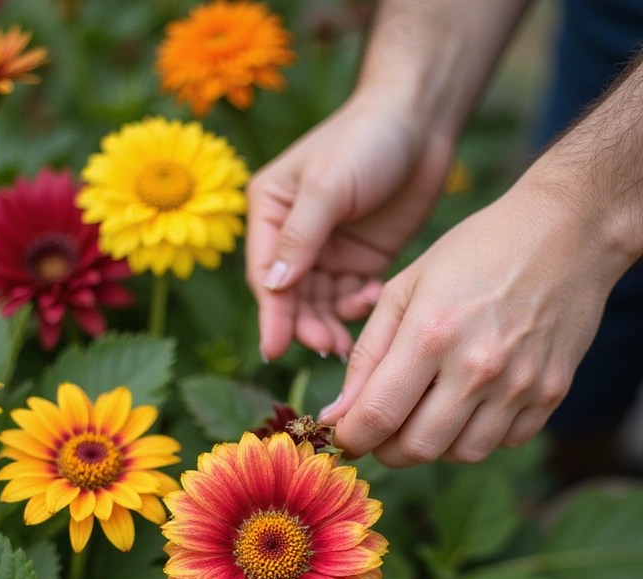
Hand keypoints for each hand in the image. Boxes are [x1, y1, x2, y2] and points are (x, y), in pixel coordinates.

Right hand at [245, 92, 453, 360]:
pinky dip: (358, 306)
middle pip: (292, 297)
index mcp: (270, 211)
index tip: (275, 350)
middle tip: (328, 346)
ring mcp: (328, 251)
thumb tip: (274, 289)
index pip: (265, 274)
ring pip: (320, 304)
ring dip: (331, 323)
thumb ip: (300, 238)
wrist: (421, 120)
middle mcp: (292, 236)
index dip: (271, 314)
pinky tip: (373, 299)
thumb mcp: (327, 186)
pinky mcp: (360, 260)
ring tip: (349, 341)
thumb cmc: (365, 139)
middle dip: (306, 324)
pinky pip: (351, 297)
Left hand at [322, 176, 621, 464]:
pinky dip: (480, 434)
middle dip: (389, 450)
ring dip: (436, 445)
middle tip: (384, 430)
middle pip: (418, 449)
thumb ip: (366, 354)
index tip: (346, 435)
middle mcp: (477, 366)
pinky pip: (504, 442)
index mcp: (431, 333)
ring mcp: (519, 384)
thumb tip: (338, 413)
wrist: (567, 232)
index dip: (353, 437)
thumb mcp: (406, 287)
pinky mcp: (551, 393)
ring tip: (428, 413)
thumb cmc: (475, 253)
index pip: (377, 416)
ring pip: (462, 454)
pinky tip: (472, 404)